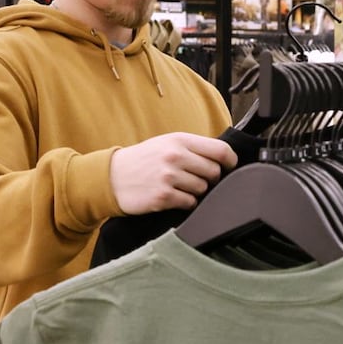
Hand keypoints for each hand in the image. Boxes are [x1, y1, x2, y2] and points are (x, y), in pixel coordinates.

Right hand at [109, 133, 236, 214]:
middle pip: (214, 172)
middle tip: (195, 179)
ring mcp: (169, 177)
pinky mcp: (163, 197)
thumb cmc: (143, 160)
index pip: (220, 149)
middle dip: (210, 179)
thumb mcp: (166, 143)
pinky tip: (173, 197)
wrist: (112, 177)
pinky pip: (190, 203)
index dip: (230, 160)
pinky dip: (185, 202)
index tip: (229, 166)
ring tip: (179, 186)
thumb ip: (192, 148)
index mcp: (179, 140)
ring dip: (195, 191)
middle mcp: (175, 156)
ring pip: (203, 189)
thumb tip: (223, 158)